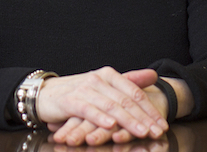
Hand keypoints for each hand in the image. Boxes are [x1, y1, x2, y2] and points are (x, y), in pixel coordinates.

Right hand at [38, 68, 166, 144]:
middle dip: (143, 118)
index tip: (161, 124)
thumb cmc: (77, 93)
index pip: (134, 93)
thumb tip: (153, 75)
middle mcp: (98, 79)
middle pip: (125, 100)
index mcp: (109, 75)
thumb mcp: (104, 86)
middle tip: (156, 131)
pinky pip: (88, 110)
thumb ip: (129, 81)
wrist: (45, 94)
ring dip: (127, 120)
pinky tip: (111, 125)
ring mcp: (84, 89)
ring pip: (110, 106)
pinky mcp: (70, 100)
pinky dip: (100, 118)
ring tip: (141, 131)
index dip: (149, 109)